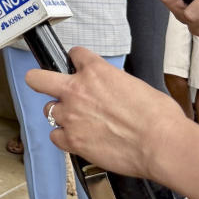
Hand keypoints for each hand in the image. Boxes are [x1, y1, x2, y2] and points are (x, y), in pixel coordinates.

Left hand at [25, 46, 184, 180]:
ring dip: (61, 114)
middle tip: (45, 84)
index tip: (78, 65)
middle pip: (37, 78)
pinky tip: (77, 138)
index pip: (75, 55)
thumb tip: (110, 91)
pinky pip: (55, 136)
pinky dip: (64, 138)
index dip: (77, 60)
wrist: (161, 144)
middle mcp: (77, 91)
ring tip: (78, 121)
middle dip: (40, 80)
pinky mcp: (72, 140)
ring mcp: (71, 116)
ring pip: (49, 110)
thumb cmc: (158, 117)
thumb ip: (113, 84)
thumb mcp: (135, 85)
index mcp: (96, 72)